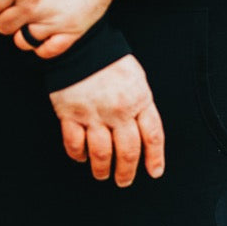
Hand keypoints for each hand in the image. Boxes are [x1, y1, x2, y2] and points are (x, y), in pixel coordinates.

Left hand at [0, 0, 113, 56]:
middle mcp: (31, 6)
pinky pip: (47, 51)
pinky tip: (45, 34)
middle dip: (7, 18)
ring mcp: (51, 21)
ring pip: (22, 41)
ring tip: (31, 22)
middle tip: (18, 9)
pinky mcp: (70, 31)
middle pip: (3, 26)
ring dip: (23, 33)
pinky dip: (42, 47)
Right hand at [49, 55, 164, 186]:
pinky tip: (82, 157)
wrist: (81, 45)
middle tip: (124, 180)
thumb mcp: (136, 79)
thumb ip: (141, 104)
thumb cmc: (110, 61)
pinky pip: (74, 143)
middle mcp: (118, 110)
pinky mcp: (70, 114)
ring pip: (101, 153)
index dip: (155, 157)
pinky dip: (78, 154)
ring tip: (102, 175)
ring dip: (103, 169)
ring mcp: (93, 114)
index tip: (154, 172)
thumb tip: (145, 132)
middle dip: (127, 171)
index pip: (153, 135)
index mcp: (139, 100)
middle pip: (128, 151)